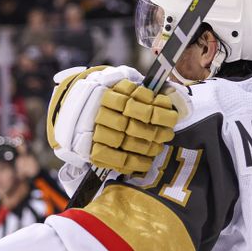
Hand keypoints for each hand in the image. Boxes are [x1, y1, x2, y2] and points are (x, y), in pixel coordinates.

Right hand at [47, 66, 183, 174]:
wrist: (79, 112)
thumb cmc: (111, 100)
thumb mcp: (125, 88)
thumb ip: (144, 92)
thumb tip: (169, 97)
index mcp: (106, 92)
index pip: (132, 103)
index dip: (155, 112)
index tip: (171, 117)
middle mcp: (97, 112)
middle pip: (129, 124)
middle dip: (153, 131)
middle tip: (167, 134)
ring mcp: (93, 132)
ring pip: (122, 141)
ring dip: (145, 146)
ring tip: (158, 146)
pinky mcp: (91, 150)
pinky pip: (113, 160)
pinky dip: (133, 162)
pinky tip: (146, 162)